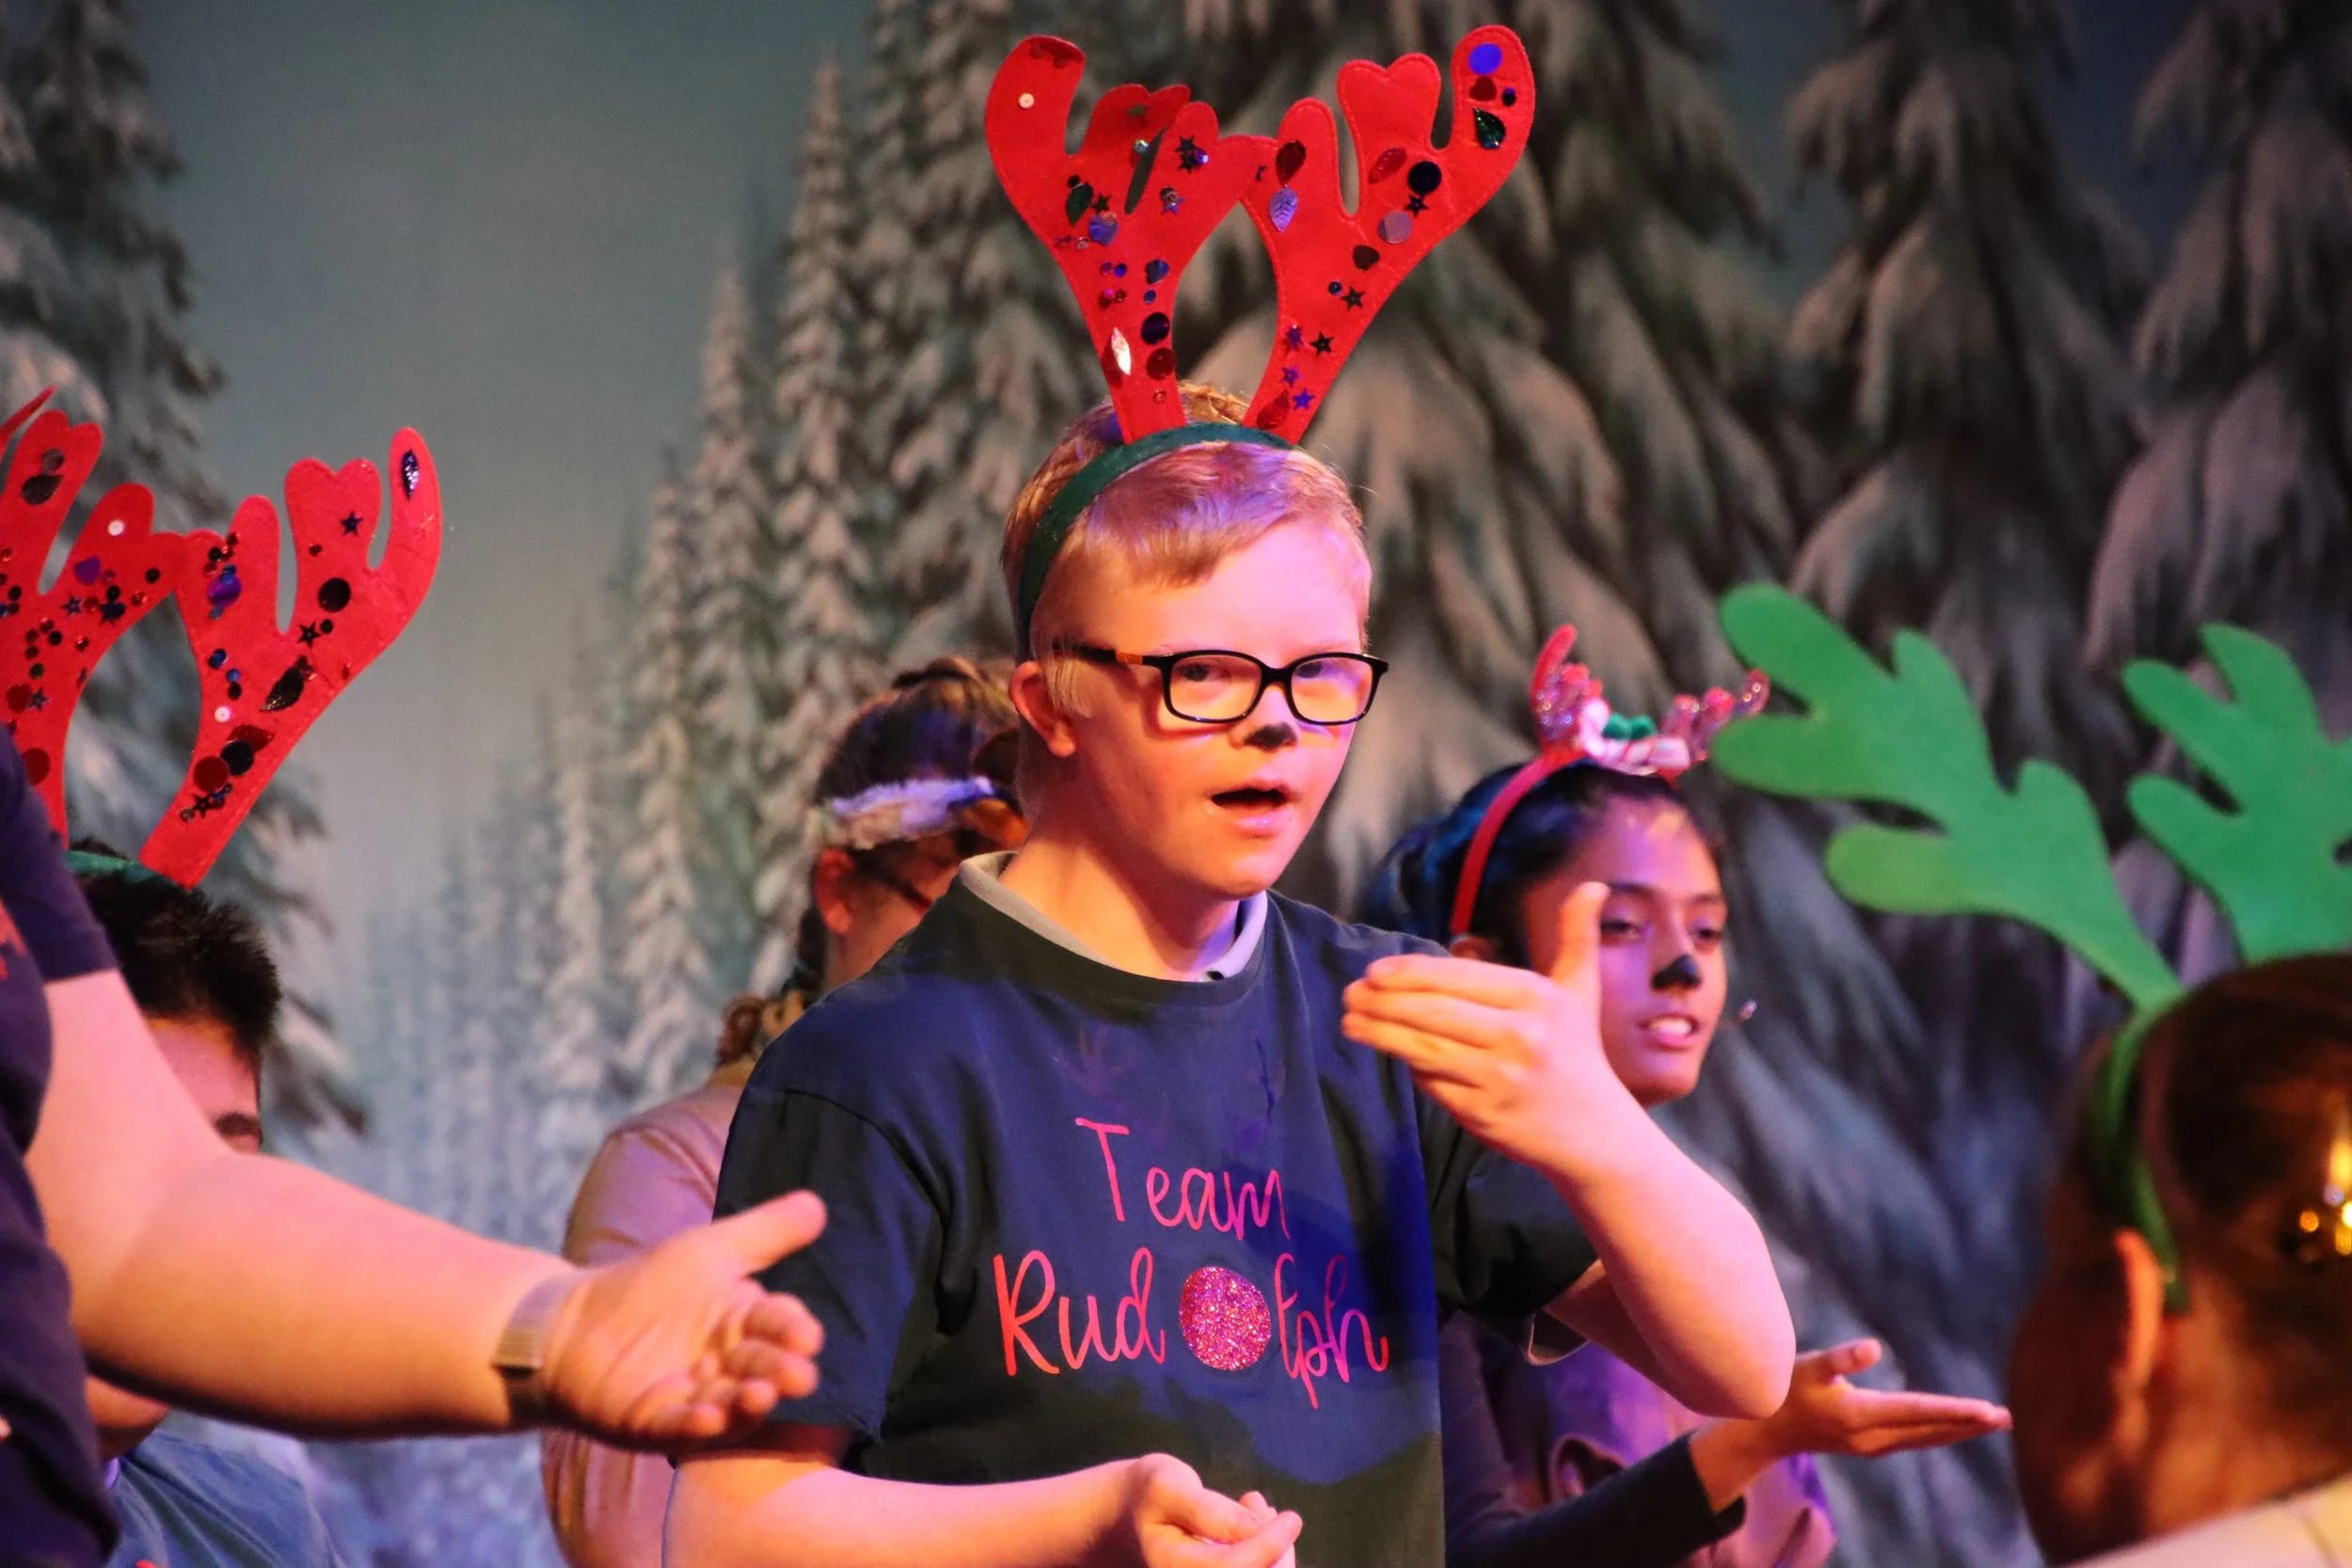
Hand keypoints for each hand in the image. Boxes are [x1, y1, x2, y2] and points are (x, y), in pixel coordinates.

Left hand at [536, 1191, 827, 1450]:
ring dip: (748, 1405)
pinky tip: (707, 1417)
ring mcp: (693, 1399)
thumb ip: (764, 1232)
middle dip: (782, 1372)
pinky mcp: (653, 1423)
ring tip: (760, 1395)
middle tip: (800, 1376)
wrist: (572, 1321)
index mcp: (745, 1324)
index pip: (779, 1326)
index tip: (807, 1336)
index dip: (794, 1331)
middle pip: (762, 1369)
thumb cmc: (648, 1286)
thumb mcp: (709, 1250)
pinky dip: (695, 1425)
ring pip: (730, 1406)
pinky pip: (678, 1427)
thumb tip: (819, 1204)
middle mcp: (728, 1368)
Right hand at [1100, 1454, 1301, 1567]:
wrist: (1118, 1522)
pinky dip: (1262, 1557)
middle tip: (1265, 1509)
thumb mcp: (1167, 1486)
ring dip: (1272, 1553)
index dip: (1270, 1545)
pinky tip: (1252, 1527)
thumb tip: (1258, 1528)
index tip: (1292, 1517)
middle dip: (1276, 1551)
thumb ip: (1209, 1511)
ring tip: (1255, 1510)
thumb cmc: (1144, 1496)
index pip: (1235, 1567)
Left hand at [1342, 882, 1635, 1172]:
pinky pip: (1433, 1084)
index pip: (1457, 979)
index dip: (1408, 974)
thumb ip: (1577, 937)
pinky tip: (1391, 1054)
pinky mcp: (1482, 1112)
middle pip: (1433, 1013)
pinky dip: (1410, 1069)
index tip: (1373, 972)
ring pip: (1424, 1049)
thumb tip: (1593, 885)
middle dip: (1382, 1003)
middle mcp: (1518, 1035)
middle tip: (1350, 995)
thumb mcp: (1580, 990)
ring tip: (1350, 1022)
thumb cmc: (1576, 1051)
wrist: (1593, 1132)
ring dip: (1380, 1034)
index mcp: (1535, 997)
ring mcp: (1498, 1077)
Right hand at [1760, 1339, 2010, 1456]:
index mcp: (1860, 1415)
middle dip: (1969, 1424)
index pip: (1918, 1412)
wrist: (1766, 1431)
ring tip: (1991, 1423)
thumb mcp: (1807, 1367)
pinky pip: (1915, 1440)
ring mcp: (1871, 1446)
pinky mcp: (1869, 1445)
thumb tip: (1875, 1348)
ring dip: (1959, 1431)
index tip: (1988, 1411)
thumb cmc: (1784, 1390)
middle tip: (2007, 1418)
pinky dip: (1939, 1433)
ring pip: (1926, 1439)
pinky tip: (1952, 1428)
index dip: (1955, 1410)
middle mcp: (1872, 1437)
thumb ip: (1840, 1358)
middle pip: (1930, 1430)